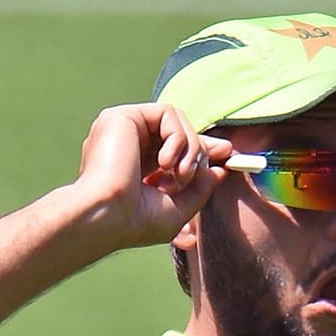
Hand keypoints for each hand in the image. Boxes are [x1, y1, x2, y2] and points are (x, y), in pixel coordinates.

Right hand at [73, 103, 232, 250]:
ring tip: (181, 177)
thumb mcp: (178, 210)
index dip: (202, 150)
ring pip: (176, 122)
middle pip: (178, 132)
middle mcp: (128, 146)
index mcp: (136, 168)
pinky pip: (167, 113)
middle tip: (214, 162)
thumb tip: (220, 170)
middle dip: (202, 147)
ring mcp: (124, 130)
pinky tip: (166, 164)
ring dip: (191, 149)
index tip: (227, 156)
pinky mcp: (122, 117)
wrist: (108, 216)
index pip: (173, 149)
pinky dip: (178, 138)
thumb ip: (200, 188)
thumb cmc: (136, 222)